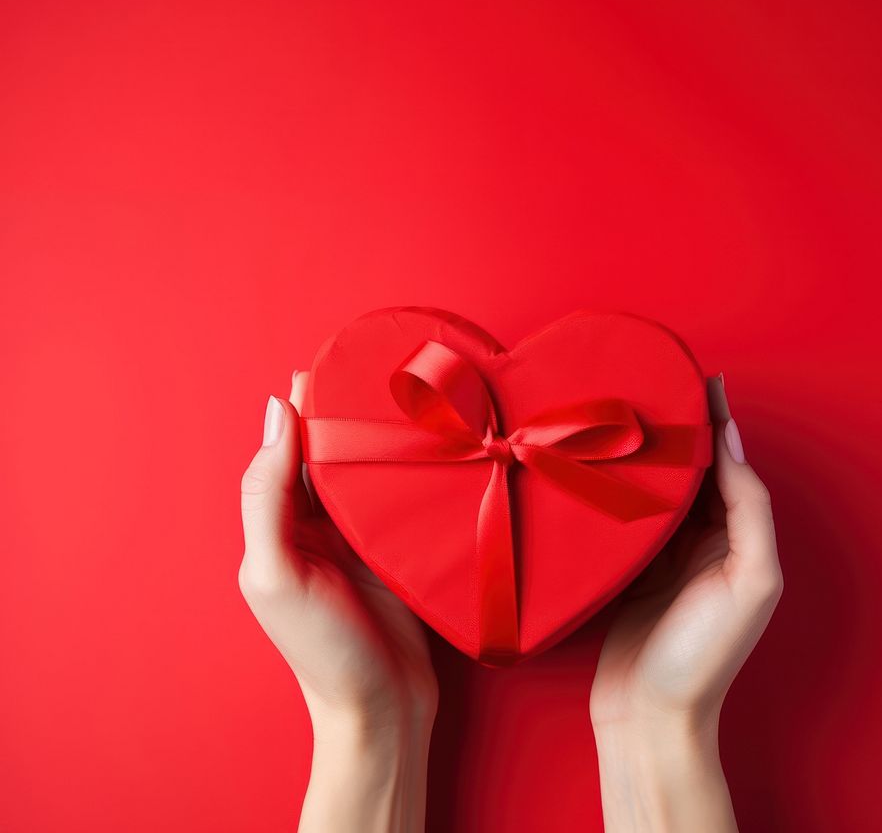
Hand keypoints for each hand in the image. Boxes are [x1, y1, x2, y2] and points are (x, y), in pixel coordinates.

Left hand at [239, 372, 436, 832]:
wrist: (384, 706)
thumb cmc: (323, 648)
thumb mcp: (276, 572)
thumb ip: (266, 494)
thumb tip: (274, 412)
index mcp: (281, 521)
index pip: (288, 446)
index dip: (305, 405)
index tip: (332, 361)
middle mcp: (320, 521)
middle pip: (331, 449)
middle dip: (347, 409)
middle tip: (375, 364)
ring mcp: (363, 532)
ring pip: (368, 466)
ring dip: (381, 432)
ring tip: (404, 390)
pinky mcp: (402, 543)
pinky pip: (401, 492)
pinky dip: (409, 465)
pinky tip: (429, 440)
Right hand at [590, 374, 782, 831]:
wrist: (648, 715)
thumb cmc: (703, 654)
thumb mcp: (748, 579)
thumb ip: (748, 510)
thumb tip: (732, 442)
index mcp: (737, 538)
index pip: (727, 464)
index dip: (715, 421)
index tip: (698, 377)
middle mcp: (703, 541)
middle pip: (692, 472)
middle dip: (678, 429)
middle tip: (654, 384)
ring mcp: (662, 555)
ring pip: (658, 490)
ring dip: (646, 454)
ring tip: (626, 412)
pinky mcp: (627, 568)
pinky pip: (626, 516)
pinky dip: (621, 488)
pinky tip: (602, 465)